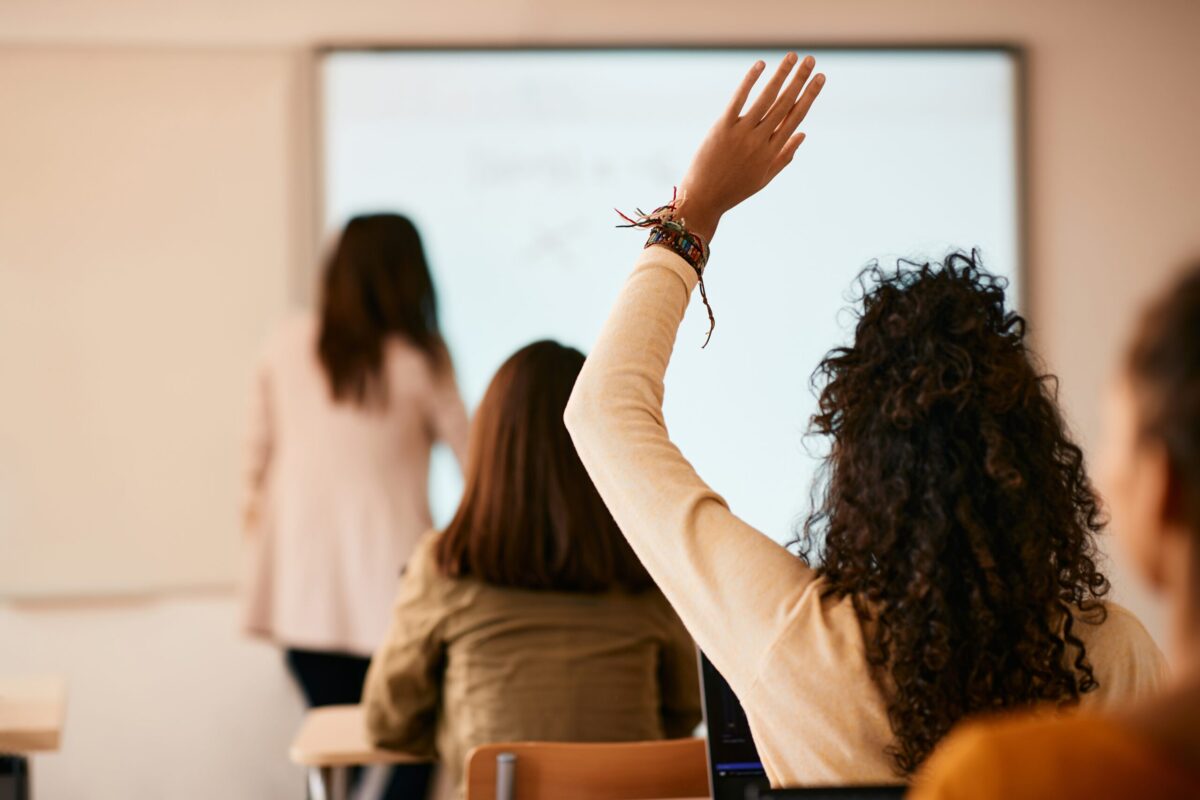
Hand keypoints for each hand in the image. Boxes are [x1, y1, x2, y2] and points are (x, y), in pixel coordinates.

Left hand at [676, 53, 824, 240]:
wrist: (703, 199)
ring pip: (766, 99)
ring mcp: (741, 133)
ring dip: (781, 75)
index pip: (796, 117)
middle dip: (800, 80)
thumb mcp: (763, 178)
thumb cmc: (733, 190)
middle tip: (811, 60)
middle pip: (785, 104)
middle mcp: (760, 141)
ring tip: (792, 57)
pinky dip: (750, 81)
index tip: (820, 78)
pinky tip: (761, 65)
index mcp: (772, 152)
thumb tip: (802, 134)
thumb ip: (784, 156)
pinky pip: (738, 100)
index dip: (809, 96)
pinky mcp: (722, 128)